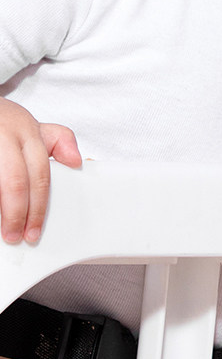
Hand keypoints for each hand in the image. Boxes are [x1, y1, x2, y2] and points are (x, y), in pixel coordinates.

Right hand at [0, 98, 80, 243]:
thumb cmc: (3, 123)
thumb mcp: (31, 125)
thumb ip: (57, 141)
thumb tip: (77, 161)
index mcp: (26, 130)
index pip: (40, 172)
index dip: (39, 205)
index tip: (35, 229)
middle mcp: (6, 136)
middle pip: (16, 182)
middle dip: (18, 214)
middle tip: (17, 236)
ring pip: (1, 184)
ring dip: (2, 211)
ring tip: (2, 232)